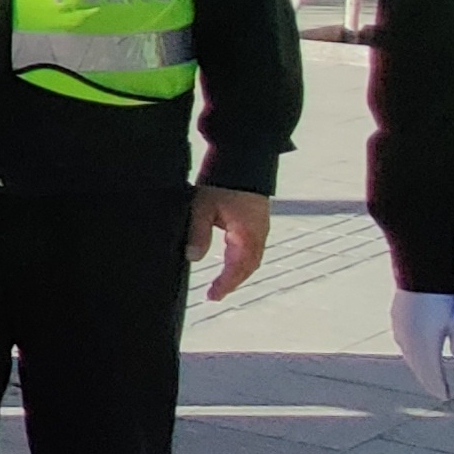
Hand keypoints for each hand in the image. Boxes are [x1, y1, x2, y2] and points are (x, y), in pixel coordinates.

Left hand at [188, 185, 273, 302]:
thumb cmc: (223, 180)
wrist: (243, 156)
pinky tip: (231, 260)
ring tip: (222, 282)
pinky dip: (242, 258)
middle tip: (215, 294)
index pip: (238, 268)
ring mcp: (260, 227)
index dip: (225, 284)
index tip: (212, 296)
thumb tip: (193, 258)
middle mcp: (258, 234)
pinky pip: (252, 246)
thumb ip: (199, 234)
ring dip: (238, 271)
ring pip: (252, 257)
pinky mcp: (258, 219)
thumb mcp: (203, 207)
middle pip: (248, 266)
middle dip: (233, 281)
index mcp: (247, 234)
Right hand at [390, 287, 453, 407]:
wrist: (419, 269)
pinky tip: (413, 350)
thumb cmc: (445, 295)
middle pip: (419, 368)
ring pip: (409, 356)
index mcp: (426, 345)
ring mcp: (400, 329)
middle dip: (428, 381)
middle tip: (436, 391)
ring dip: (418, 367)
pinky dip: (410, 352)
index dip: (440, 387)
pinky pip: (403, 342)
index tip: (446, 396)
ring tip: (426, 375)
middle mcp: (409, 341)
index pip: (432, 374)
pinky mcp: (396, 318)